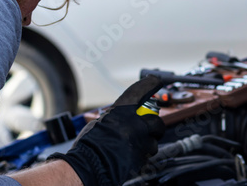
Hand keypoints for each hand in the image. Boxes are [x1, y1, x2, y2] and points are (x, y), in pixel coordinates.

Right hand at [49, 75, 164, 185]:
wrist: (88, 167)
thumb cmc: (89, 145)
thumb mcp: (100, 122)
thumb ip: (117, 117)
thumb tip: (125, 116)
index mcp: (121, 111)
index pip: (140, 90)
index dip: (151, 84)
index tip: (157, 80)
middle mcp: (133, 123)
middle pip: (156, 120)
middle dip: (155, 126)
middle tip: (148, 129)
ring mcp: (139, 141)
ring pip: (154, 141)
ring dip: (148, 144)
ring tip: (134, 147)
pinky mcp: (141, 157)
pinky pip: (147, 155)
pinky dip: (141, 156)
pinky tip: (130, 156)